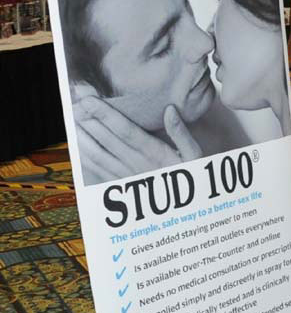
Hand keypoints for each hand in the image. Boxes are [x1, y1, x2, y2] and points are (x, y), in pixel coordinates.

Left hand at [74, 96, 200, 183]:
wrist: (187, 212)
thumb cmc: (193, 178)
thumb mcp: (196, 155)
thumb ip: (182, 133)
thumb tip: (169, 109)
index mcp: (156, 155)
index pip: (127, 131)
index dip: (107, 115)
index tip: (90, 101)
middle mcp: (139, 165)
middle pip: (109, 141)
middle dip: (90, 121)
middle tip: (74, 104)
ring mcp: (128, 177)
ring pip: (100, 156)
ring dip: (84, 138)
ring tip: (72, 121)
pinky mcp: (123, 185)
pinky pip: (100, 171)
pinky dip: (86, 157)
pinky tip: (78, 145)